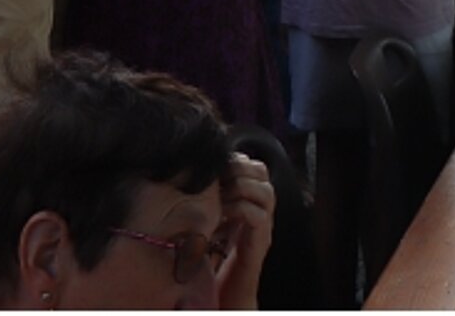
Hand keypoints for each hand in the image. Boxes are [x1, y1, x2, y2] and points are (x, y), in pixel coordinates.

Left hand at [215, 151, 274, 307]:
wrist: (226, 296)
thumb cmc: (211, 259)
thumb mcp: (207, 221)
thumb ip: (207, 201)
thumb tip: (188, 174)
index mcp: (248, 200)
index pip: (252, 164)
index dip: (235, 158)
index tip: (213, 162)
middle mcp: (260, 210)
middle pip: (263, 172)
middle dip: (240, 167)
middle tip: (218, 174)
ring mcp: (263, 227)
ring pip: (266, 191)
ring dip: (241, 187)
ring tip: (221, 194)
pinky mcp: (259, 245)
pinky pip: (259, 216)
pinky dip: (240, 209)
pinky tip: (222, 214)